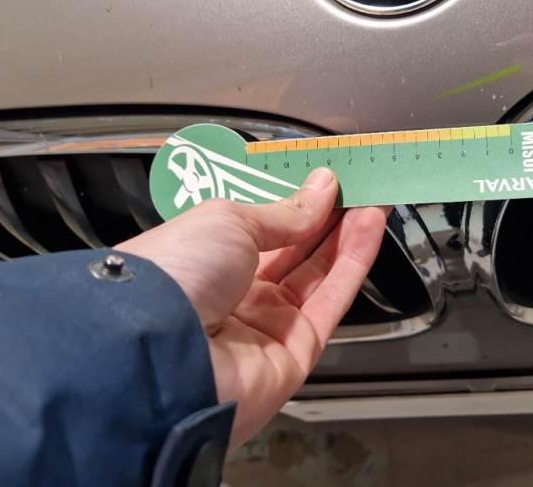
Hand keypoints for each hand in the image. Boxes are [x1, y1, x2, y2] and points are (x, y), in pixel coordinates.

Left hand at [116, 168, 386, 444]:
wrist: (159, 350)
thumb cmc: (175, 274)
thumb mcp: (228, 220)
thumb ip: (285, 211)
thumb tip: (322, 188)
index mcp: (207, 260)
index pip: (263, 228)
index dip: (297, 203)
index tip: (327, 178)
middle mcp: (235, 295)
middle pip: (294, 253)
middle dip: (327, 219)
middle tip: (359, 186)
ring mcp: (265, 326)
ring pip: (318, 276)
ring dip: (347, 237)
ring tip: (373, 199)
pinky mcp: (295, 353)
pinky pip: (331, 302)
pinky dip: (354, 263)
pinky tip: (369, 227)